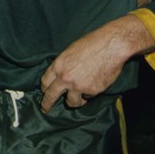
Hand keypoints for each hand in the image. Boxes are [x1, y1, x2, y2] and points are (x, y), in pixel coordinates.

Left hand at [39, 15, 154, 112]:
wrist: (110, 47)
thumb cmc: (91, 44)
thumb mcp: (70, 51)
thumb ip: (63, 65)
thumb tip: (60, 76)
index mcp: (59, 65)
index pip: (45, 81)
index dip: (44, 88)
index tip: (44, 93)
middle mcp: (65, 77)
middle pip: (51, 95)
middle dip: (47, 104)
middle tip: (45, 109)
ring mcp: (78, 86)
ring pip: (71, 102)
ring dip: (74, 100)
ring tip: (79, 97)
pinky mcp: (91, 92)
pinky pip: (87, 97)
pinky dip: (89, 94)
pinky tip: (93, 84)